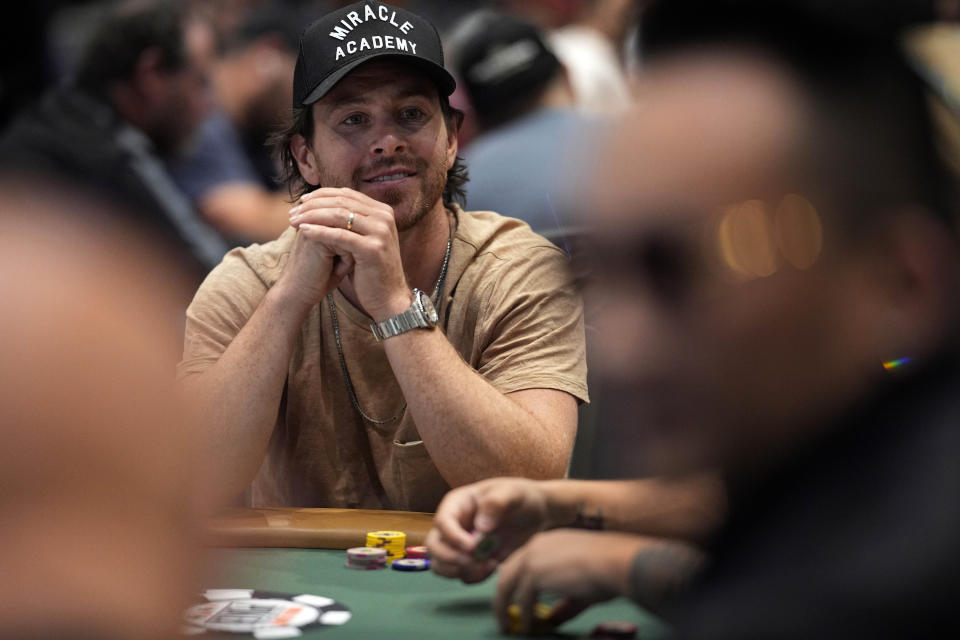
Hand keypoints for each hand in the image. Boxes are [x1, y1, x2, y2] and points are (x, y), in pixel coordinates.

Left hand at [289, 187, 409, 319]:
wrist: (388, 298)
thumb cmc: (370, 271)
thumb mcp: (362, 240)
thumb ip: (351, 221)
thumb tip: (325, 203)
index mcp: (382, 212)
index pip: (347, 194)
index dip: (321, 195)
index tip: (301, 202)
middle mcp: (384, 217)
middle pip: (342, 202)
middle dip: (313, 205)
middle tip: (292, 212)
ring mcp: (381, 232)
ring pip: (339, 215)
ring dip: (312, 216)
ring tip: (293, 221)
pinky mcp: (373, 248)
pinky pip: (340, 235)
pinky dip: (320, 232)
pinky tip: (304, 232)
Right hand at [427, 478, 550, 584]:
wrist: (535, 514)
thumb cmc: (521, 497)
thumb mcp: (512, 493)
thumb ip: (496, 503)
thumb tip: (481, 526)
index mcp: (457, 504)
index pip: (442, 522)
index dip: (452, 537)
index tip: (472, 547)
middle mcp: (453, 525)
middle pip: (433, 546)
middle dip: (449, 558)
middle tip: (473, 562)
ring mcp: (459, 545)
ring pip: (440, 564)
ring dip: (459, 571)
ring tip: (485, 567)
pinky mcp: (470, 560)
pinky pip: (460, 575)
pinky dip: (472, 577)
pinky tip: (492, 567)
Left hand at [493, 530, 648, 633]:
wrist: (615, 562)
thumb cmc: (607, 571)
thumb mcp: (581, 589)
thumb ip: (563, 604)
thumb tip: (551, 622)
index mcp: (548, 542)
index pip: (522, 561)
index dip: (515, 582)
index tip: (511, 599)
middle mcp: (536, 545)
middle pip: (507, 571)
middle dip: (502, 595)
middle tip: (502, 615)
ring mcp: (532, 557)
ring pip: (506, 584)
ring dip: (503, 607)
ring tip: (506, 625)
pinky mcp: (534, 572)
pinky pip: (521, 599)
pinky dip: (523, 616)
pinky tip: (528, 628)